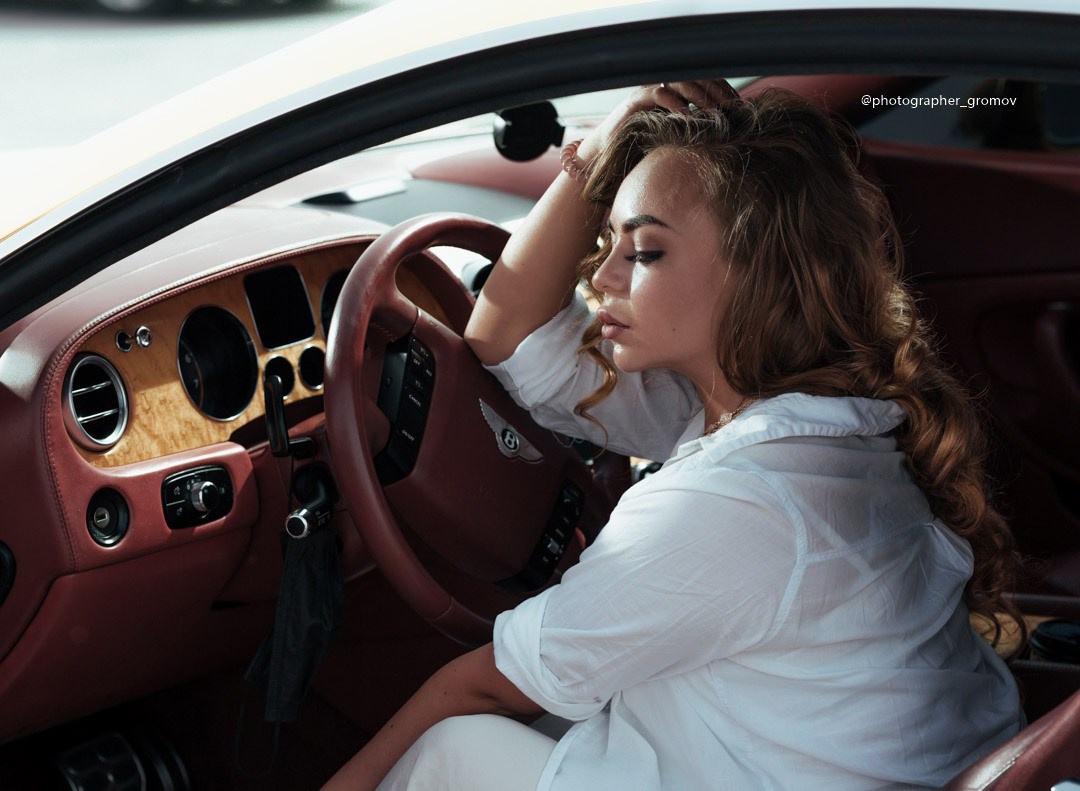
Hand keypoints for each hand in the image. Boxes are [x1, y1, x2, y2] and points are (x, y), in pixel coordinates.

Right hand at [578, 79, 738, 160]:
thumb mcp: (674, 140)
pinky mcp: (636, 100)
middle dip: (717, 92)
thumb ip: (694, 133)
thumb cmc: (641, 149)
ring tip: (714, 113)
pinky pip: (660, 95)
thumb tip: (725, 140)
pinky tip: (688, 118)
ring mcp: (650, 91)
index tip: (740, 107)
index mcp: (677, 93)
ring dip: (700, 97)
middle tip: (732, 109)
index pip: (706, 82)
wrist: (606, 152)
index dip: (724, 91)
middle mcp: (664, 87)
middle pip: (698, 78)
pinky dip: (676, 104)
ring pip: (681, 83)